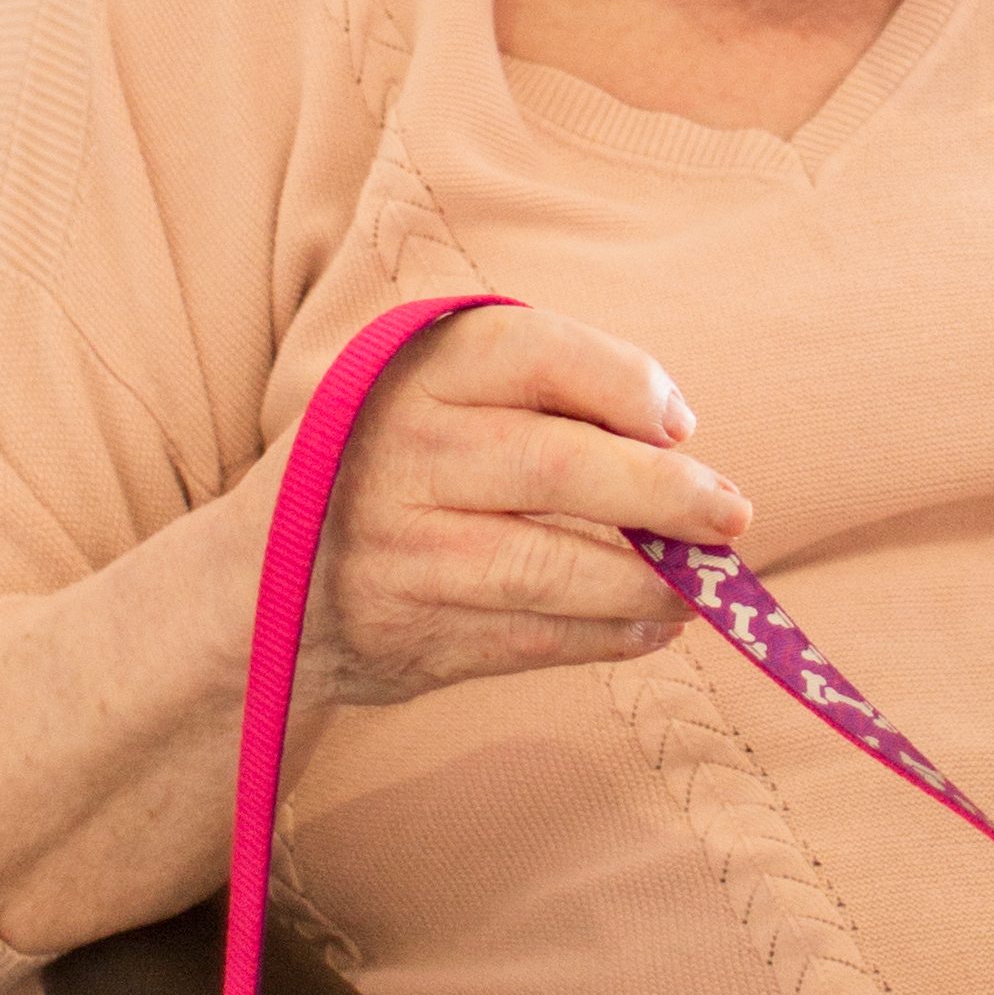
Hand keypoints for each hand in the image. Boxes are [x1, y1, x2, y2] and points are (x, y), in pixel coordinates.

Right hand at [296, 306, 745, 705]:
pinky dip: (607, 636)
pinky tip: (653, 626)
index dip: (625, 384)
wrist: (261, 583)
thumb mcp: (437, 394)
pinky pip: (531, 639)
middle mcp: (398, 455)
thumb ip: (539, 393)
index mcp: (413, 373)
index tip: (679, 423)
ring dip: (647, 581)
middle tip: (732, 515)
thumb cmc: (395, 466)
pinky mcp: (405, 632)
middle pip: (558, 466)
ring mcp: (396, 550)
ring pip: (549, 567)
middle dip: (665, 494)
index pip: (536, 355)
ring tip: (703, 586)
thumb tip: (678, 438)